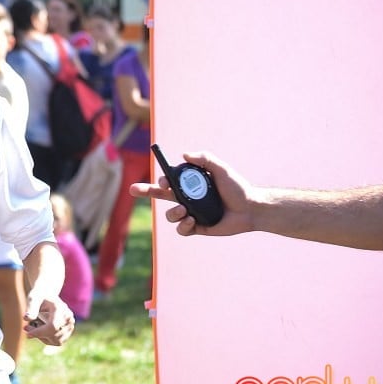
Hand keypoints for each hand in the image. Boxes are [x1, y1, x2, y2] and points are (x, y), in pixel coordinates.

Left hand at [23, 292, 74, 345]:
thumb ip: (31, 308)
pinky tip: (41, 329)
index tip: (27, 333)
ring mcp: (70, 325)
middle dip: (38, 334)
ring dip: (42, 337)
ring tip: (34, 326)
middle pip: (54, 335)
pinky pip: (57, 342)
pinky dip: (47, 338)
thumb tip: (26, 318)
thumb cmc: (39, 297)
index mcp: (60, 308)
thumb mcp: (33, 299)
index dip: (39, 333)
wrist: (48, 295)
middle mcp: (68, 317)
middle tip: (26, 328)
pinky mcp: (69, 331)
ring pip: (56, 341)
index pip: (52, 326)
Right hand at [130, 151, 254, 236]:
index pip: (168, 181)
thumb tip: (183, 154)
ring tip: (185, 211)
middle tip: (132, 189)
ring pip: (170, 215)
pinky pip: (181, 229)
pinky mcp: (196, 227)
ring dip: (173, 213)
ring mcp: (190, 213)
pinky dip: (183, 225)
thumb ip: (204, 158)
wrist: (251, 209)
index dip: (161, 182)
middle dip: (145, 191)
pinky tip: (192, 221)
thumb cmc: (237, 188)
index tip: (164, 183)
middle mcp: (187, 198)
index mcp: (190, 183)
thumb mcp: (221, 169)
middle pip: (160, 196)